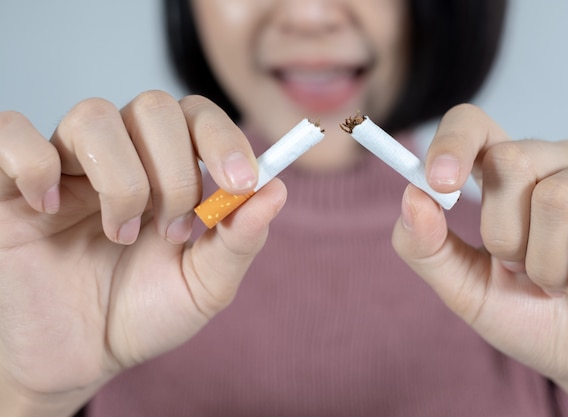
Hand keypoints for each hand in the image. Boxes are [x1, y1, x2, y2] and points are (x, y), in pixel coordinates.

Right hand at [0, 92, 285, 415]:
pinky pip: (11, 134)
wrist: (80, 358)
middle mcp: (119, 158)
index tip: (241, 181)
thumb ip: (239, 240)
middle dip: (176, 170)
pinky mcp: (10, 186)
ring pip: (94, 117)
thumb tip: (277, 190)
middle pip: (152, 107)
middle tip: (173, 228)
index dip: (223, 138)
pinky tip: (50, 209)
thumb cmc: (142, 315)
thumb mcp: (204, 287)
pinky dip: (36, 163)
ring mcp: (65, 167)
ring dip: (122, 179)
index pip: (197, 116)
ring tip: (121, 233)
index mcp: (167, 171)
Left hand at [392, 104, 567, 416]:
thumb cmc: (530, 319)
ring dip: (549, 263)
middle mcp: (555, 163)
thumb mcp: (465, 290)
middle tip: (522, 268)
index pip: (472, 125)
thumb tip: (411, 196)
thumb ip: (426, 248)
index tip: (439, 182)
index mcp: (505, 176)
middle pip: (510, 162)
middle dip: (505, 235)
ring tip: (562, 281)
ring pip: (558, 198)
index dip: (452, 143)